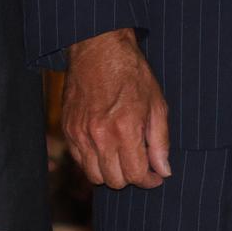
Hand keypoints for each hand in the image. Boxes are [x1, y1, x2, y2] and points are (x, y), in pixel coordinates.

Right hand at [63, 28, 170, 189]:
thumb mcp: (157, 103)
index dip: (149, 180)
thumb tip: (163, 169)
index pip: (135, 174)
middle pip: (114, 180)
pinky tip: (107, 148)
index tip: (156, 176)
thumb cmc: (132, 73)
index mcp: (125, 128)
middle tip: (142, 165)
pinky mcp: (68, 131)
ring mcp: (80, 135)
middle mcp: (99, 135)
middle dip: (131, 177)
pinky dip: (94, 162)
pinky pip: (80, 161)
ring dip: (111, 173)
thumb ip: (160, 140)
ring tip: (124, 157)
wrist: (98, 50)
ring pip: (94, 176)